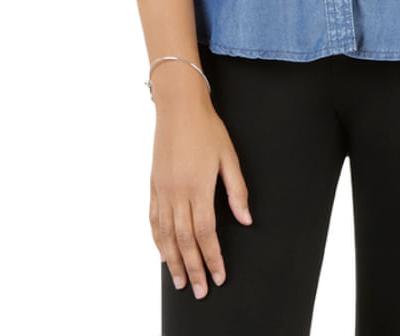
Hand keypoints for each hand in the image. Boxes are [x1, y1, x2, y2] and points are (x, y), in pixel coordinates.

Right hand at [149, 90, 252, 299]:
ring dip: (174, 262)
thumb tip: (245, 219)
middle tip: (201, 291)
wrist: (178, 106)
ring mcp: (162, 190)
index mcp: (199, 187)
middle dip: (194, 268)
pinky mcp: (154, 185)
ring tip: (180, 282)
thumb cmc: (207, 128)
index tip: (219, 277)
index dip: (213, 258)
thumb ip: (237, 190)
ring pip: (166, 235)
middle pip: (185, 240)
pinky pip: (154, 220)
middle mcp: (177, 193)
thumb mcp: (229, 156)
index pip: (206, 233)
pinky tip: (163, 254)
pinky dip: (158, 240)